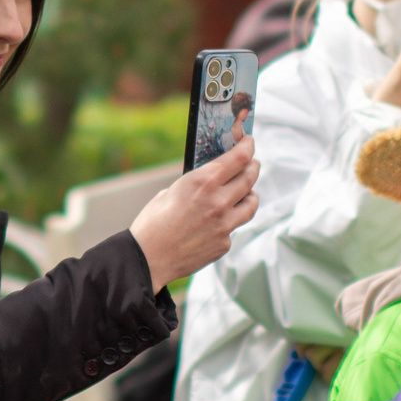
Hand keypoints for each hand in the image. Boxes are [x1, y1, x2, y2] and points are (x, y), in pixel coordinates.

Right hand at [131, 136, 260, 290]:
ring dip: (250, 194)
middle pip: (249, 177)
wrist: (148, 258)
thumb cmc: (153, 223)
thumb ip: (197, 184)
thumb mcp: (171, 191)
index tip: (249, 143)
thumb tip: (212, 179)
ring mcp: (225, 224)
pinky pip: (235, 227)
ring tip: (246, 192)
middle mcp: (218, 201)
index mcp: (202, 182)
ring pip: (251, 203)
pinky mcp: (224, 243)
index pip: (238, 158)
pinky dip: (230, 220)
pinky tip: (218, 221)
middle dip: (253, 167)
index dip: (247, 147)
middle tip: (253, 164)